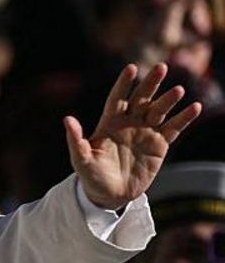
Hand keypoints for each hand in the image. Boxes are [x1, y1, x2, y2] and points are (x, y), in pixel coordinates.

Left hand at [66, 63, 200, 209]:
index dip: (124, 84)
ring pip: (158, 110)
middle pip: (141, 98)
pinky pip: (173, 128)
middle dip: (150, 83)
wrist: (110, 195)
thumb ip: (76, 140)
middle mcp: (129, 122)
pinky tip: (194, 107)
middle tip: (161, 67)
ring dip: (168, 100)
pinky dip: (184, 118)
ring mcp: (145, 132)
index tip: (131, 68)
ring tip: (178, 90)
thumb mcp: (81, 159)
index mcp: (109, 122)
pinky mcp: (160, 144)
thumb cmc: (91, 176)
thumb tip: (67, 119)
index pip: (117, 98)